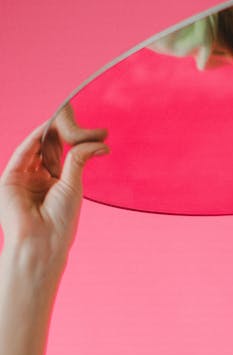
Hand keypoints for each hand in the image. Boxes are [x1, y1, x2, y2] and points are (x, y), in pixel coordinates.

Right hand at [0, 120, 107, 265]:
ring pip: (35, 148)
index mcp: (55, 183)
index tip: (85, 125)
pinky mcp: (10, 179)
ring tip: (62, 116)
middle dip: (59, 131)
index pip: (60, 154)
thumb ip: (79, 159)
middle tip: (73, 114)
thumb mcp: (73, 184)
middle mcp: (38, 179)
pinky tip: (46, 127)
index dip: (70, 138)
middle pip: (47, 148)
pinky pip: (22, 154)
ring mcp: (23, 178)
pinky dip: (33, 139)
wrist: (42, 241)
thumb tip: (100, 143)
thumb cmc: (61, 220)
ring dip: (47, 132)